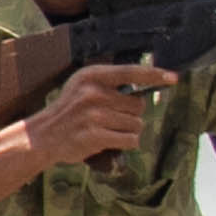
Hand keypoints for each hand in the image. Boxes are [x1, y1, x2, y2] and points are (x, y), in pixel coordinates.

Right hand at [21, 63, 176, 166]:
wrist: (42, 136)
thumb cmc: (68, 112)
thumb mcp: (82, 87)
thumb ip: (109, 84)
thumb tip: (146, 87)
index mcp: (92, 76)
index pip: (131, 72)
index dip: (155, 74)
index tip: (173, 78)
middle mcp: (93, 93)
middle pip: (138, 105)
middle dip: (131, 115)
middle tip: (110, 120)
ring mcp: (94, 115)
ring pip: (136, 124)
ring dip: (128, 131)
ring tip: (107, 131)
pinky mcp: (95, 135)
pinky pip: (130, 140)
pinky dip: (126, 143)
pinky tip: (109, 142)